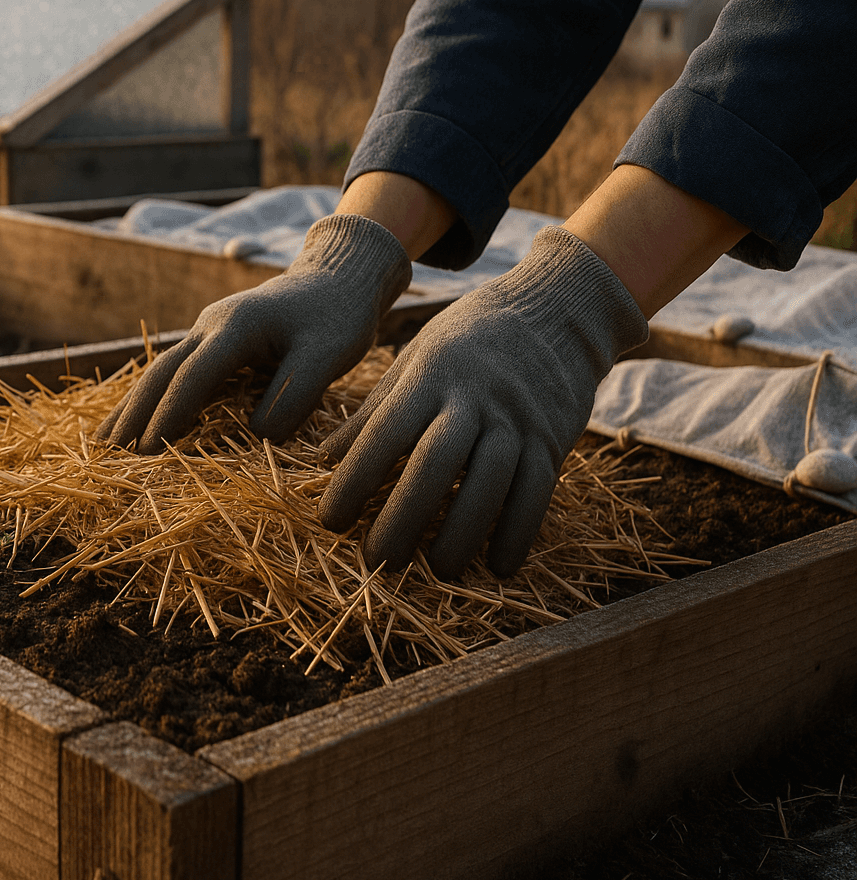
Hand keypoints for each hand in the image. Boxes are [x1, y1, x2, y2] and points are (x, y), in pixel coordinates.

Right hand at [97, 214, 411, 451]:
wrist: (338, 276)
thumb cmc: (338, 314)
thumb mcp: (330, 353)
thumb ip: (295, 393)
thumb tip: (257, 435)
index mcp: (236, 327)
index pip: (194, 375)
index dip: (169, 414)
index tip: (148, 450)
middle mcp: (211, 326)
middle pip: (161, 372)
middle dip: (134, 413)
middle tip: (108, 454)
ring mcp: (207, 332)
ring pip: (160, 372)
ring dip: (132, 406)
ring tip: (104, 444)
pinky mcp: (214, 343)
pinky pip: (175, 373)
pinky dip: (151, 399)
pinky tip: (135, 420)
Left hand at [316, 226, 648, 578]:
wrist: (556, 308)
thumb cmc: (469, 338)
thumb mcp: (415, 359)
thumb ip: (375, 410)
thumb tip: (324, 456)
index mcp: (430, 376)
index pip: (386, 433)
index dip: (356, 478)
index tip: (331, 520)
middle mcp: (474, 398)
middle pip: (436, 462)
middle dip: (404, 515)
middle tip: (378, 560)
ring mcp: (517, 419)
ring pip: (490, 482)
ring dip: (463, 532)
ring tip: (437, 570)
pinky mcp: (553, 438)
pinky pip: (537, 491)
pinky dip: (518, 532)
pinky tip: (498, 566)